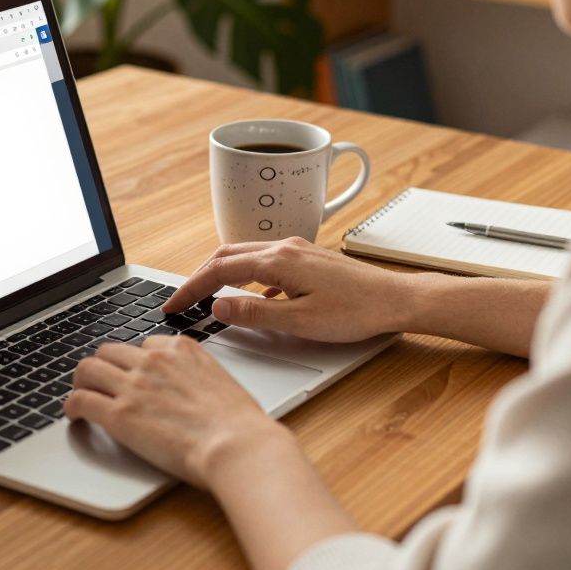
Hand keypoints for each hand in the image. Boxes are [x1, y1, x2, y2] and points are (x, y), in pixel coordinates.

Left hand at [65, 336, 293, 488]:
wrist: (236, 445)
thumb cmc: (238, 424)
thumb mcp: (220, 382)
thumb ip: (197, 377)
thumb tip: (189, 391)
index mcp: (181, 349)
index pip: (144, 344)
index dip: (135, 362)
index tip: (132, 375)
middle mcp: (154, 360)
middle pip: (109, 351)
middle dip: (103, 366)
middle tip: (99, 383)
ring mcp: (134, 385)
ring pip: (87, 369)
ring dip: (81, 382)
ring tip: (82, 396)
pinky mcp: (119, 413)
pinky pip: (80, 399)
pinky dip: (72, 406)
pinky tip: (75, 416)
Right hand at [163, 237, 418, 341]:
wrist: (398, 300)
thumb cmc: (357, 312)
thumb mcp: (301, 321)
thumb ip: (256, 313)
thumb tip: (219, 307)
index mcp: (278, 261)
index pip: (219, 270)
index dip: (191, 288)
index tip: (173, 305)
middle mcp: (284, 248)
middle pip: (226, 254)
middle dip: (199, 276)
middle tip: (182, 300)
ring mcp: (297, 250)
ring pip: (244, 255)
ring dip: (220, 273)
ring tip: (206, 296)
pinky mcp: (307, 258)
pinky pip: (264, 261)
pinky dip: (245, 275)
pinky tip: (251, 296)